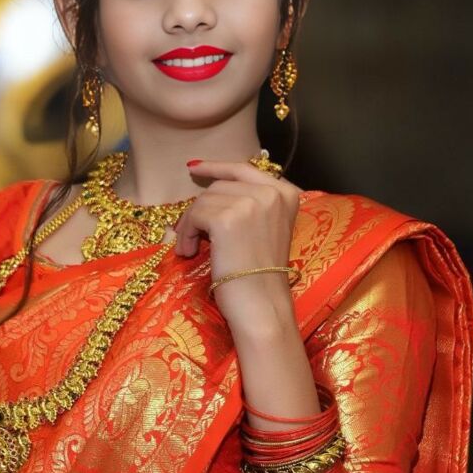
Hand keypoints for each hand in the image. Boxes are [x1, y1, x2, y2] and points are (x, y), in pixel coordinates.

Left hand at [173, 159, 301, 331]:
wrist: (263, 305)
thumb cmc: (260, 275)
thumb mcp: (264, 229)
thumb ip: (248, 204)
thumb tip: (206, 186)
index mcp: (286, 193)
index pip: (243, 169)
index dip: (216, 168)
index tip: (194, 169)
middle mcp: (272, 192)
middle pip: (219, 186)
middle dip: (200, 209)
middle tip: (191, 236)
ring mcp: (251, 203)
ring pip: (203, 200)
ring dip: (190, 225)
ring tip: (191, 249)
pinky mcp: (228, 219)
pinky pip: (194, 215)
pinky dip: (186, 234)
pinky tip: (190, 252)